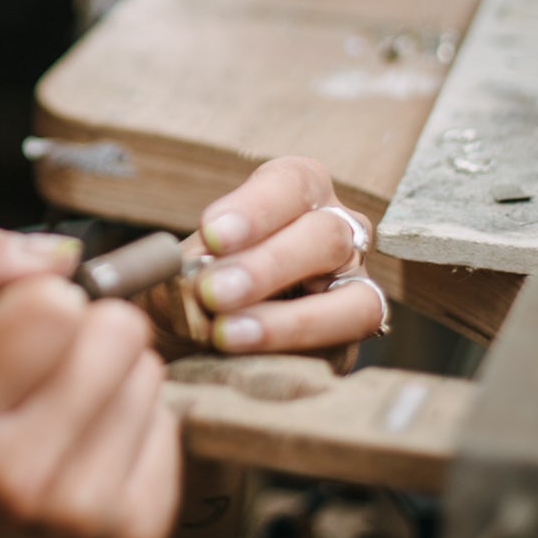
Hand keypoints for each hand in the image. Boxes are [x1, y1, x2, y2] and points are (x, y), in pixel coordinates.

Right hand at [0, 272, 181, 537]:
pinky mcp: (137, 535)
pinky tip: (95, 455)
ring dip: (117, 381)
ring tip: (70, 417)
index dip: (45, 301)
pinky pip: (171, 425)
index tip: (28, 325)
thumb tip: (59, 254)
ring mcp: (84, 513)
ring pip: (149, 373)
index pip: (49, 308)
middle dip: (91, 334)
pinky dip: (138, 428)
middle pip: (117, 332)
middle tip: (57, 369)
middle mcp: (18, 475)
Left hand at [185, 155, 382, 360]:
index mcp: (298, 193)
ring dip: (287, 320)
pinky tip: (246, 354)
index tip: (212, 233)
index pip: (291, 183)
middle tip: (212, 292)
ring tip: (225, 333)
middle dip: (266, 267)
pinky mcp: (350, 340)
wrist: (196, 337)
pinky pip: (341, 346)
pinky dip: (289, 351)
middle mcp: (337, 233)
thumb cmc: (195, 284)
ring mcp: (353, 287)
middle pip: (325, 237)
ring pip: (353, 300)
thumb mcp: (184, 267)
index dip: (255, 208)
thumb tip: (190, 279)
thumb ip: (189, 269)